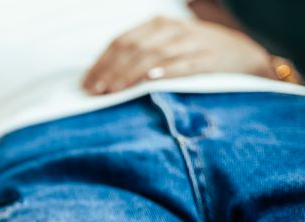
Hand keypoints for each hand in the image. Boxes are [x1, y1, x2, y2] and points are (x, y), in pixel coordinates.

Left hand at [83, 16, 274, 94]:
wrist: (240, 53)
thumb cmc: (192, 52)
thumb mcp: (164, 46)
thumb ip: (136, 56)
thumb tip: (102, 79)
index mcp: (156, 24)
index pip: (121, 41)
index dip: (102, 62)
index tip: (87, 83)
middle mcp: (172, 29)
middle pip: (134, 48)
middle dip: (112, 70)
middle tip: (97, 91)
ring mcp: (191, 42)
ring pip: (155, 56)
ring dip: (131, 73)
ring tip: (115, 89)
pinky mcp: (209, 58)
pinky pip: (184, 65)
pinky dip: (166, 72)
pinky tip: (150, 80)